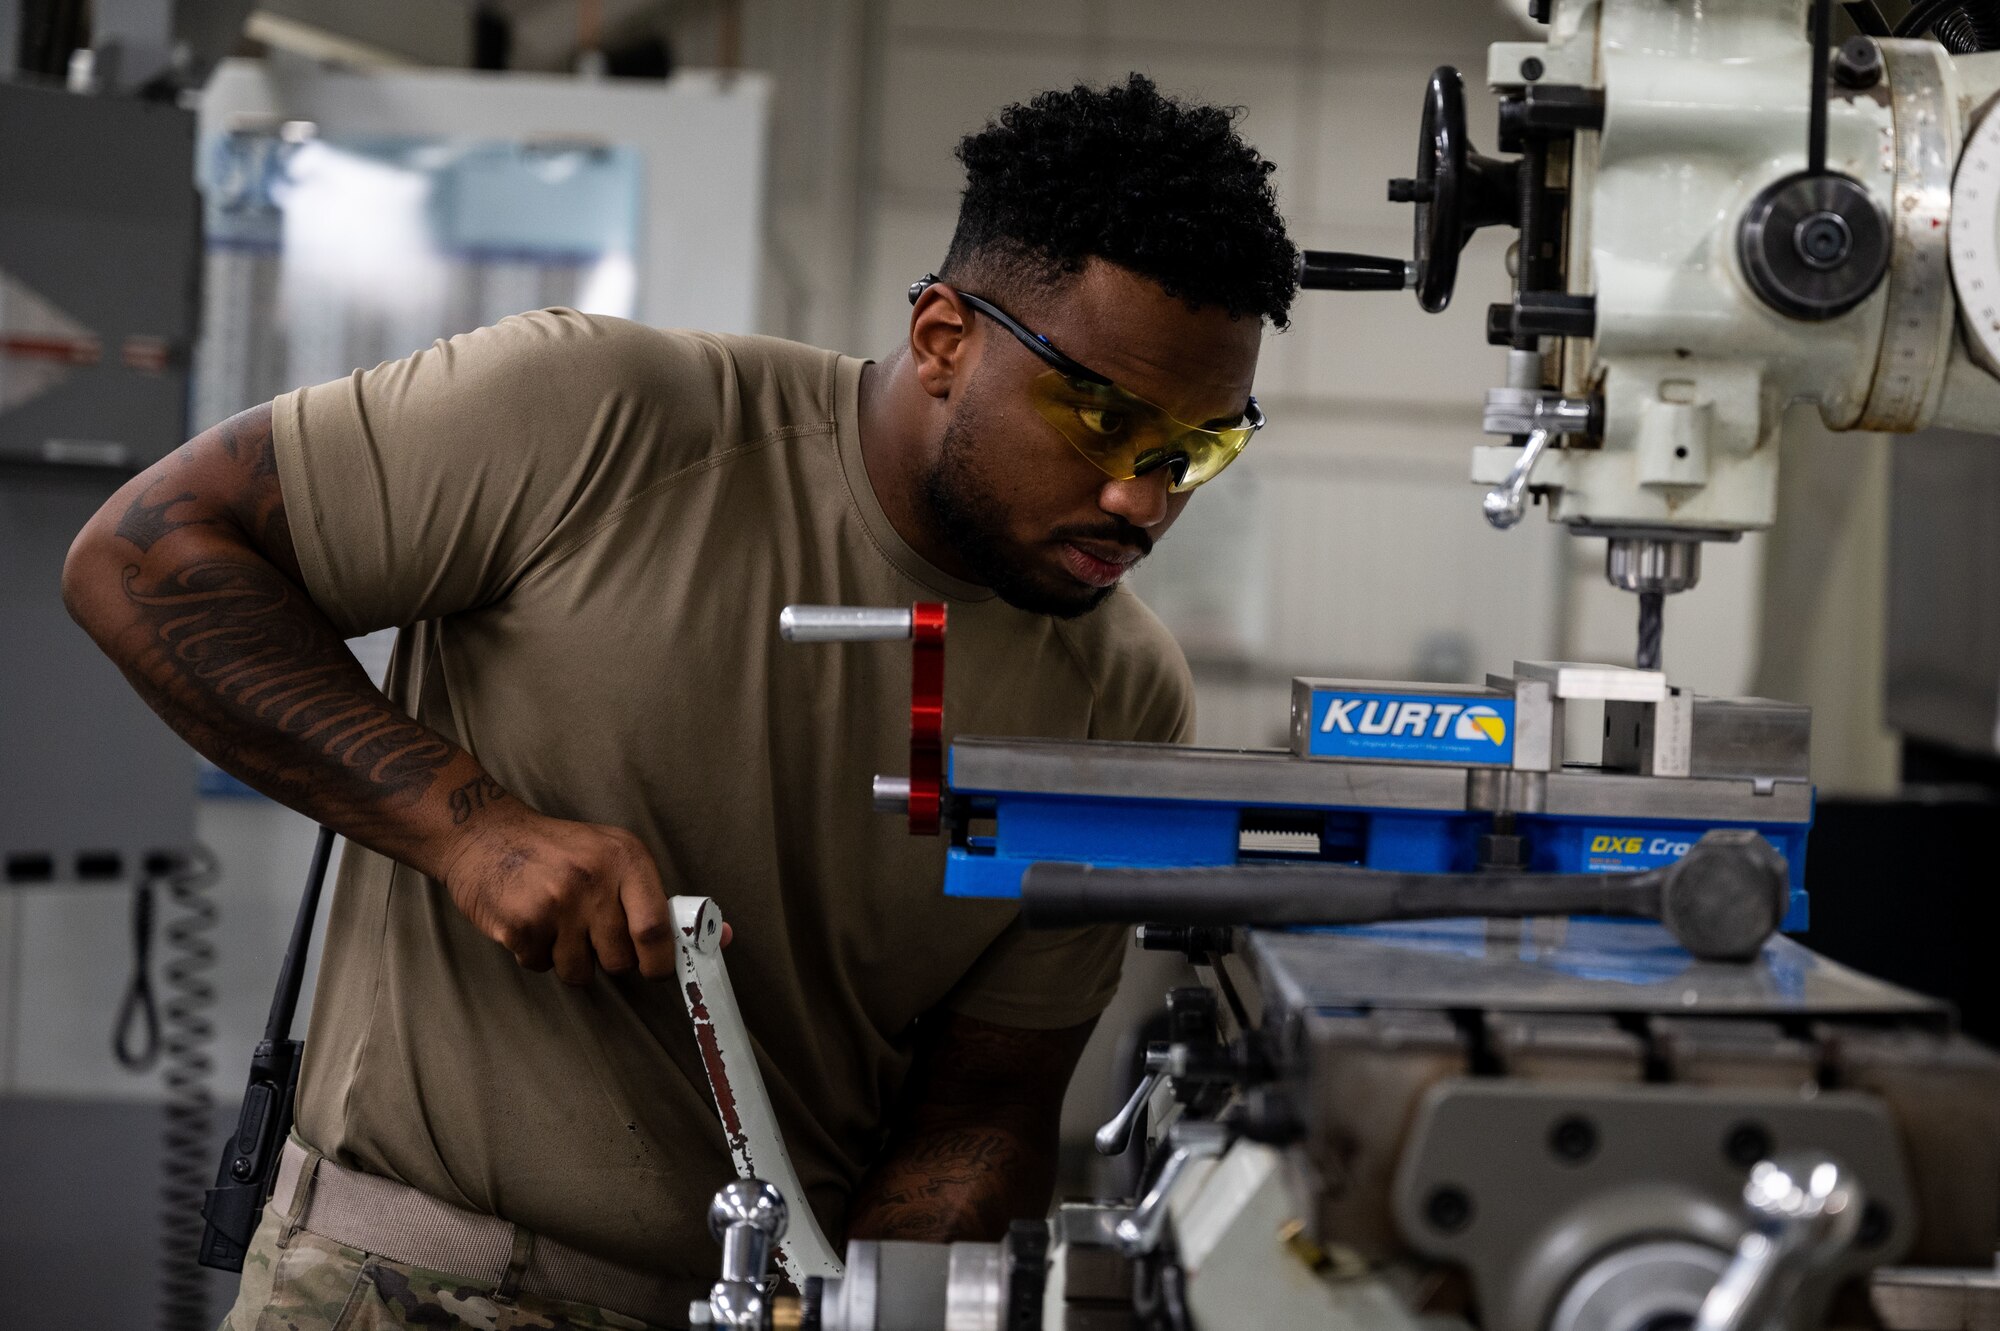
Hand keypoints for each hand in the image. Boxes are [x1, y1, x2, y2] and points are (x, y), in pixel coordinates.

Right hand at [439, 805, 683, 983]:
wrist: (483, 833)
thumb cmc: (558, 850)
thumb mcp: (614, 854)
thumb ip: (661, 899)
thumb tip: (724, 936)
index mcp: (626, 859)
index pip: (656, 929)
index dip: (660, 963)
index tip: (654, 970)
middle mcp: (593, 879)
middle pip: (620, 960)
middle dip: (609, 960)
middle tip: (590, 934)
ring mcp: (555, 903)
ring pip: (579, 972)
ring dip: (569, 960)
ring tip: (557, 925)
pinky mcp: (521, 924)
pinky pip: (540, 966)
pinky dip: (536, 954)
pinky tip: (530, 922)